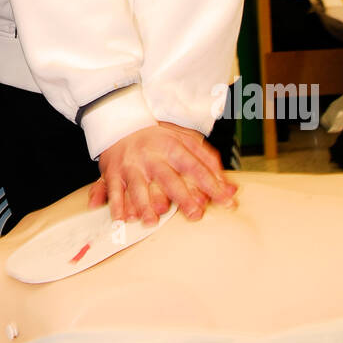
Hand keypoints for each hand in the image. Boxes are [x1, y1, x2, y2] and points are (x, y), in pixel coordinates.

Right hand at [88, 120, 236, 224]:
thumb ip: (208, 162)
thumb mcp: (186, 141)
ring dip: (144, 204)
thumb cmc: (158, 137)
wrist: (122, 122)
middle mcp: (152, 157)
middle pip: (168, 178)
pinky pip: (113, 190)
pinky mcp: (113, 173)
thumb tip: (230, 188)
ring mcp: (131, 166)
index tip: (226, 201)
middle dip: (182, 196)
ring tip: (151, 220)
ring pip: (137, 186)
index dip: (212, 185)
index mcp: (172, 147)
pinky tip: (122, 218)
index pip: (195, 167)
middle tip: (194, 214)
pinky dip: (116, 205)